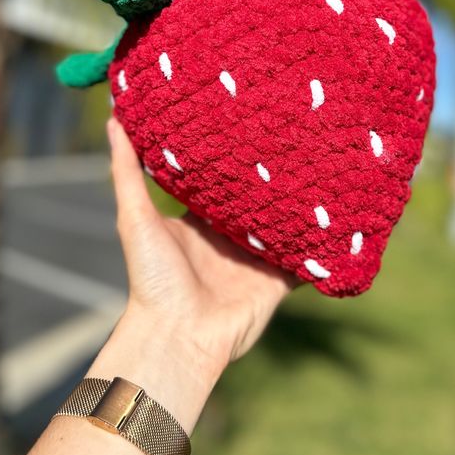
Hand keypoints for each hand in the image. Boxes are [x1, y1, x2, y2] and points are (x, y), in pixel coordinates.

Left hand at [106, 118, 302, 379]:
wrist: (177, 337)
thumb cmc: (151, 279)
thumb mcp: (135, 218)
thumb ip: (126, 171)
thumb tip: (113, 117)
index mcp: (199, 223)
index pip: (221, 182)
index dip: (233, 156)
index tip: (248, 121)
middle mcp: (229, 239)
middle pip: (257, 201)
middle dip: (274, 177)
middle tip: (295, 135)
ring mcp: (256, 260)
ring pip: (285, 225)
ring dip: (301, 206)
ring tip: (327, 166)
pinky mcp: (278, 281)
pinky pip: (305, 258)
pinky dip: (321, 243)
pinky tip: (341, 217)